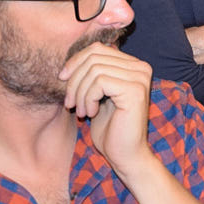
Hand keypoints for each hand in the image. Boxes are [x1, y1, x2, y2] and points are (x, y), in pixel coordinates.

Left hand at [60, 43, 154, 176]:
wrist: (125, 155)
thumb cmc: (110, 129)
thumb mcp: (98, 96)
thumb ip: (93, 74)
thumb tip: (75, 58)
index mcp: (134, 66)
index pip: (98, 48)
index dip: (75, 61)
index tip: (63, 80)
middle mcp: (141, 68)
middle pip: (94, 57)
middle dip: (74, 80)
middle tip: (69, 103)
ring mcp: (139, 78)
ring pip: (94, 69)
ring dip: (80, 92)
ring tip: (80, 111)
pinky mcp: (134, 90)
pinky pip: (99, 82)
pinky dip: (87, 98)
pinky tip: (89, 113)